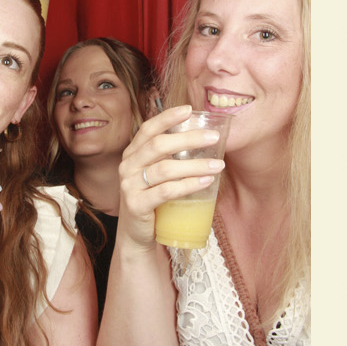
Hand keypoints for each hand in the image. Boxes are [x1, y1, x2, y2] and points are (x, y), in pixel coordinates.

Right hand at [117, 106, 225, 249]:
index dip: (167, 117)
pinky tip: (205, 181)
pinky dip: (188, 185)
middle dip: (189, 139)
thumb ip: (168, 159)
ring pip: (165, 169)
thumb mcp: (156, 176)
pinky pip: (166, 191)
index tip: (190, 109)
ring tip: (218, 165)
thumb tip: (202, 141)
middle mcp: (128, 166)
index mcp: (132, 154)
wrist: (136, 235)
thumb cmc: (152, 202)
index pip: (148, 129)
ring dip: (195, 165)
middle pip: (159, 145)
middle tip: (213, 137)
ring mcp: (130, 186)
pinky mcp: (136, 205)